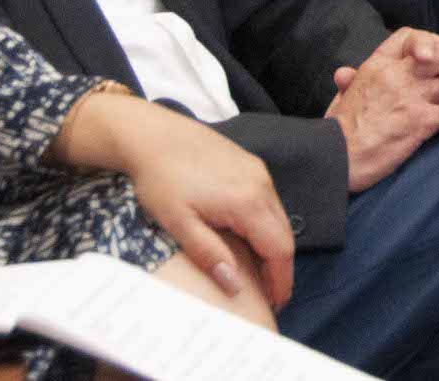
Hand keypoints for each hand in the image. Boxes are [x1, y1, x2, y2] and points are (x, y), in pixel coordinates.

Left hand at [59, 92, 295, 308]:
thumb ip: (210, 254)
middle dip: (280, 267)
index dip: (280, 279)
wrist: (153, 134)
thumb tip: (235, 286)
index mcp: (248, 203)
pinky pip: (270, 201)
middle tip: (269, 294)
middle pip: (284, 234)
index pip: (279, 249)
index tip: (275, 303)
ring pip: (279, 217)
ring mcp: (259, 172)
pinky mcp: (251, 165)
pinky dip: (267, 225)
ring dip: (274, 246)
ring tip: (259, 271)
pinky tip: (249, 237)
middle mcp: (262, 186)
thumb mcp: (179, 223)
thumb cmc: (161, 180)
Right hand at [325, 29, 438, 192]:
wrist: (332, 159)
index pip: (410, 36)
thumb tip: (344, 73)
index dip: (432, 41)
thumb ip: (350, 84)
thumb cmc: (335, 134)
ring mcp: (411, 96)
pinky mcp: (420, 121)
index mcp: (377, 65)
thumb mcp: (339, 100)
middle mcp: (398, 74)